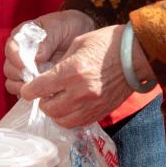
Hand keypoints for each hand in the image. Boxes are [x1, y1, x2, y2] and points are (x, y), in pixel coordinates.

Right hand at [3, 10, 96, 96]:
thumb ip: (47, 40)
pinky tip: (45, 92)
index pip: (10, 50)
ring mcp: (26, 70)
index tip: (27, 66)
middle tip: (36, 78)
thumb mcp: (58, 26)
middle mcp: (19, 55)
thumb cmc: (67, 26)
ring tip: (41, 87)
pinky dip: (32, 95)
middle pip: (9, 70)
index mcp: (21, 37)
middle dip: (20, 76)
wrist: (81, 33)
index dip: (16, 59)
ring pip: (13, 84)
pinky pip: (25, 93)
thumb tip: (37, 57)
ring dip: (24, 87)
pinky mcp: (34, 83)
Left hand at [18, 24, 136, 128]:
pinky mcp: (101, 112)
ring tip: (58, 100)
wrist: (137, 55)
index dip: (29, 89)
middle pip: (48, 108)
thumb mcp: (78, 44)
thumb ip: (61, 62)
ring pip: (61, 120)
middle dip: (43, 101)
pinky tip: (71, 106)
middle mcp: (80, 92)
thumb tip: (49, 76)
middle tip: (46, 93)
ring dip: (55, 112)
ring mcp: (91, 105)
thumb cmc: (108, 43)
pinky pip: (77, 123)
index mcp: (72, 71)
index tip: (28, 88)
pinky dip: (69, 117)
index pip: (39, 89)